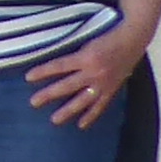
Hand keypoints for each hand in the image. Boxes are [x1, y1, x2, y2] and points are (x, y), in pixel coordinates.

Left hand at [27, 24, 148, 130]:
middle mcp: (94, 72)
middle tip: (34, 103)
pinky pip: (100, 106)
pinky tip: (81, 124)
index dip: (43, 71)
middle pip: (67, 86)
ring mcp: (103, 83)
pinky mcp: (112, 89)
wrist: (132, 40)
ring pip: (83, 100)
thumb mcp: (87, 40)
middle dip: (49, 94)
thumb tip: (53, 62)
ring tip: (54, 120)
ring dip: (68, 111)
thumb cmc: (106, 36)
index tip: (28, 77)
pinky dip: (91, 116)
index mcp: (86, 57)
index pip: (59, 66)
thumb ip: (73, 53)